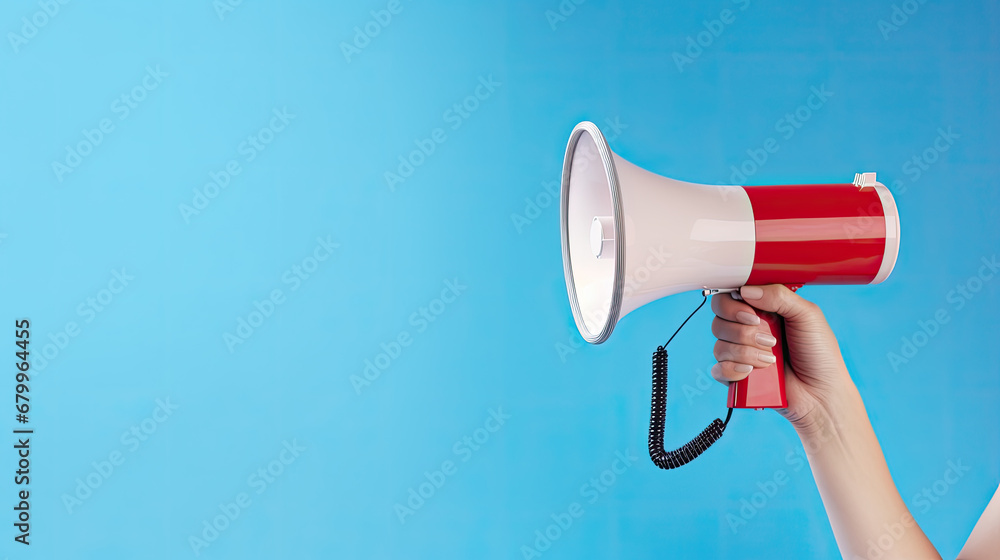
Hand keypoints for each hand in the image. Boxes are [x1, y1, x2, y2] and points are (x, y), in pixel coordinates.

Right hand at [709, 284, 854, 429]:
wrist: (822, 394)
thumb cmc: (820, 354)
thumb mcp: (807, 315)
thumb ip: (779, 296)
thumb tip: (746, 290)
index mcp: (762, 311)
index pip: (730, 298)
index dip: (734, 304)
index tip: (753, 314)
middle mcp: (747, 330)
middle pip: (719, 320)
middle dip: (741, 330)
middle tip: (768, 338)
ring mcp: (740, 354)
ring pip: (719, 345)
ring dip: (746, 353)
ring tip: (771, 360)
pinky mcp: (736, 376)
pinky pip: (718, 370)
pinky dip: (734, 370)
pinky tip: (753, 372)